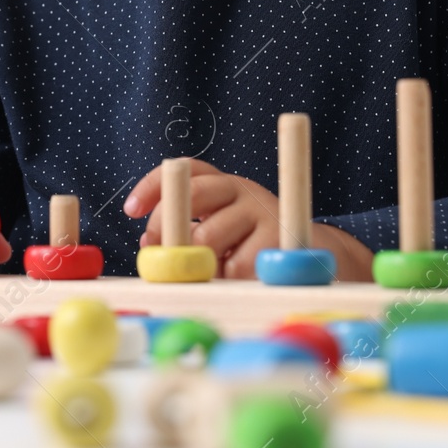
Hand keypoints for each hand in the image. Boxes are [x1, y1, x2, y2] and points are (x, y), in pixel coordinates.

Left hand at [123, 157, 372, 280]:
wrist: (316, 254)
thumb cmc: (253, 244)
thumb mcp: (219, 230)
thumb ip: (184, 231)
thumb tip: (150, 245)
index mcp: (222, 184)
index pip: (185, 168)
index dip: (154, 185)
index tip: (131, 209)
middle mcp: (241, 189)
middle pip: (192, 196)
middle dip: (167, 225)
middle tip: (157, 250)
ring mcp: (261, 212)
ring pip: (208, 238)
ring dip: (200, 261)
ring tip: (211, 269)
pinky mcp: (278, 239)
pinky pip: (235, 267)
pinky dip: (229, 279)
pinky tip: (240, 277)